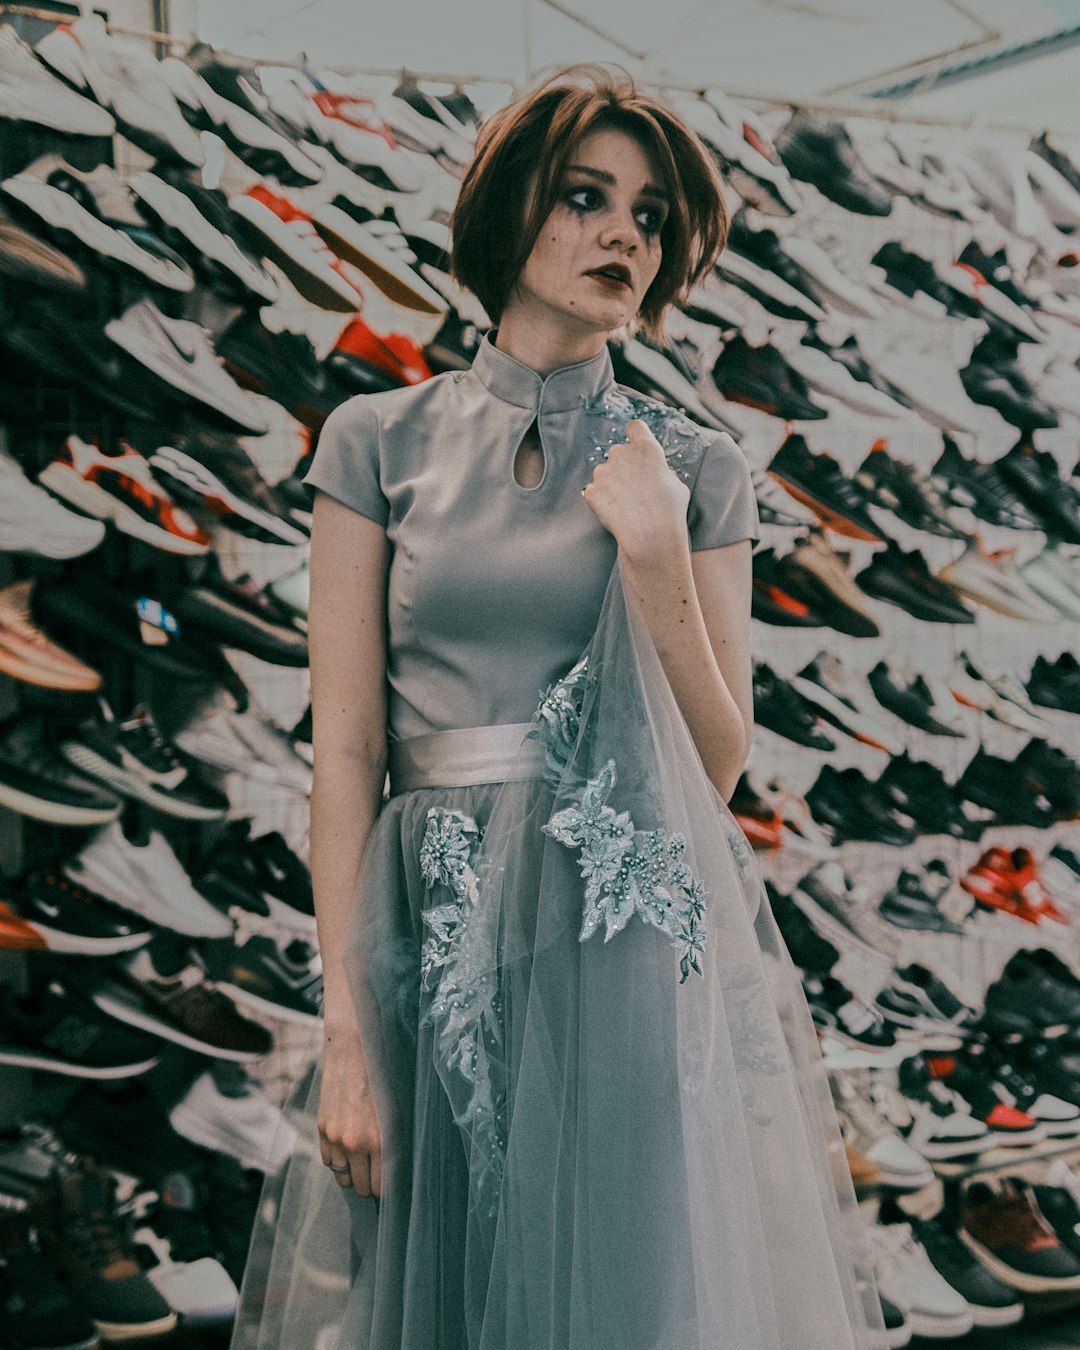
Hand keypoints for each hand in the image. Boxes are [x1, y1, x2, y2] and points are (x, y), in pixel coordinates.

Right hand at [318, 1022, 381, 1197]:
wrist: (354, 1051)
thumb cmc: (382, 1077)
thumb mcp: (397, 1111)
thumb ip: (394, 1142)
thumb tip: (392, 1169)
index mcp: (380, 1140)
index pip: (381, 1186)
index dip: (386, 1189)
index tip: (388, 1184)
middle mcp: (356, 1143)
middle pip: (361, 1187)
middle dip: (370, 1184)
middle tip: (375, 1175)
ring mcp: (335, 1137)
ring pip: (342, 1177)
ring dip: (352, 1174)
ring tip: (361, 1163)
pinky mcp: (321, 1128)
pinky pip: (328, 1161)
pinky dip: (337, 1160)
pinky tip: (346, 1149)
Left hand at [582, 419, 689, 562]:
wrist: (650, 536)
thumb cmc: (670, 512)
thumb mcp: (677, 486)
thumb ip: (664, 473)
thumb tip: (660, 474)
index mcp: (646, 448)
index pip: (635, 427)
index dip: (636, 436)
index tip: (636, 444)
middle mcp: (621, 454)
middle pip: (618, 452)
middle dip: (622, 466)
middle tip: (632, 487)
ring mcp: (603, 472)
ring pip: (604, 472)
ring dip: (610, 484)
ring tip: (624, 505)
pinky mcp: (592, 491)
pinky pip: (594, 492)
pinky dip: (600, 500)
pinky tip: (614, 513)